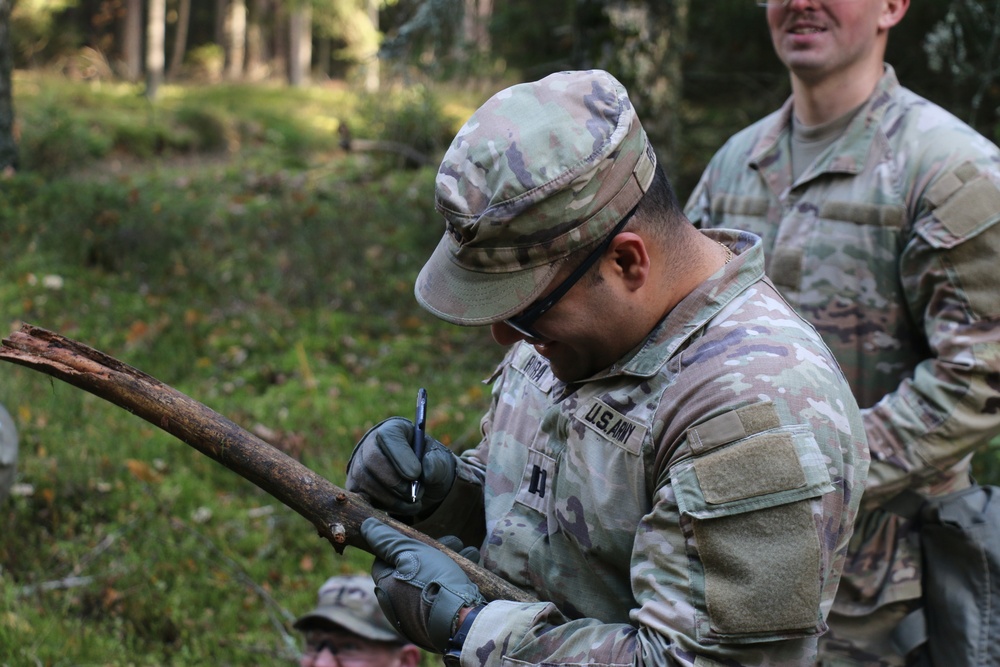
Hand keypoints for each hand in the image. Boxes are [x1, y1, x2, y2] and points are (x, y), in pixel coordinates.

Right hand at [346, 417, 456, 515]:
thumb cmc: (429, 465)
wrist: (420, 482)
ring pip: (366, 482)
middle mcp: (371, 443)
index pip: (388, 436)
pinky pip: (363, 497)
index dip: (400, 456)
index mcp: (394, 429)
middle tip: (414, 493)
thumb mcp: (440, 460)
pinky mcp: (355, 485)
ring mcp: (359, 464)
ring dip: (392, 498)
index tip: (416, 474)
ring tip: (413, 501)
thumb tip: (426, 472)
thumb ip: (437, 463)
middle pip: (372, 460)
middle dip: (395, 482)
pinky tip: (402, 506)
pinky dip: (384, 506)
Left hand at [361, 517, 485, 652]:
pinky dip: (454, 578)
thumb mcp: (411, 552)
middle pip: (411, 568)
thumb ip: (388, 540)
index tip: (417, 536)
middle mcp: (397, 605)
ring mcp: (417, 616)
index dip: (399, 545)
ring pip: (431, 579)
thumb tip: (367, 526)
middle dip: (431, 551)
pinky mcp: (437, 621)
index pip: (384, 560)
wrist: (461, 620)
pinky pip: (442, 593)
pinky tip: (469, 565)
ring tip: (466, 550)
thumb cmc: (432, 581)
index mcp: (386, 588)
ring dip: (448, 561)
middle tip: (451, 541)